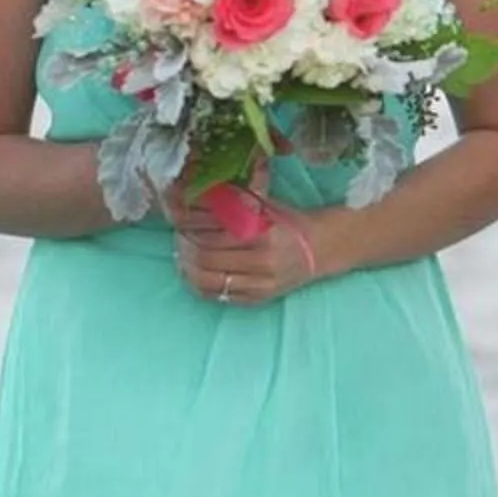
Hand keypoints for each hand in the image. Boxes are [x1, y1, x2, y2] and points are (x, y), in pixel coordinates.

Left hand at [171, 184, 326, 308]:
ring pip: (206, 281)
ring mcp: (259, 285)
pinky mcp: (256, 299)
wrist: (319, 249)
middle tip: (179, 237)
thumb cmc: (288, 222)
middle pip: (205, 259)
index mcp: (264, 236)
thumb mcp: (264, 205)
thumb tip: (195, 197)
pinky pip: (216, 296)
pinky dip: (197, 284)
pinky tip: (193, 272)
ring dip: (187, 267)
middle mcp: (262, 264)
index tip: (181, 222)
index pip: (212, 237)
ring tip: (183, 254)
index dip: (190, 230)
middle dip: (185, 247)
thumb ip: (233, 203)